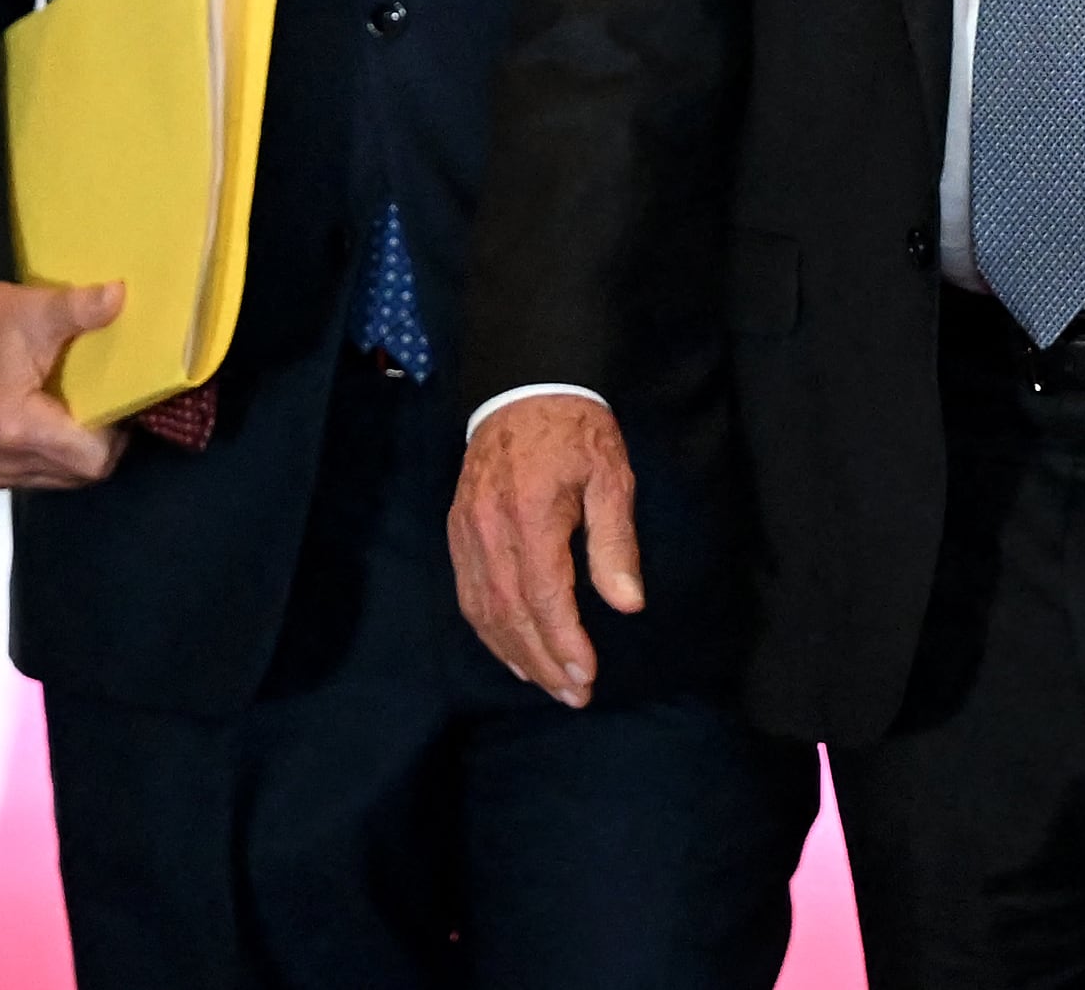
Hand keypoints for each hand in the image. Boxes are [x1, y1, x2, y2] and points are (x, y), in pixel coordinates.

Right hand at [0, 276, 129, 491]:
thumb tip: (120, 294)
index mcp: (15, 427)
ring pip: (67, 477)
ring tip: (88, 408)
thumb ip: (81, 307)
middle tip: (110, 401)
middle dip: (104, 440)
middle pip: (83, 472)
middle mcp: (3, 460)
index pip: (92, 459)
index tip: (122, 399)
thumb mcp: (37, 309)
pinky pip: (47, 474)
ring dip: (83, 448)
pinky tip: (64, 419)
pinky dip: (63, 452)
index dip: (117, 432)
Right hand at [450, 393, 647, 706]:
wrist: (522, 388)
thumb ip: (615, 541)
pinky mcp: (458, 533)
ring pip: (484, 611)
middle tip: (574, 695)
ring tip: (549, 684)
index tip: (586, 677)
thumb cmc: (576, 431)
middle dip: (543, 661)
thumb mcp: (611, 476)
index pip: (543, 597)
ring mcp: (467, 533)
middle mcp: (490, 531)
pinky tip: (512, 652)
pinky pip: (469, 595)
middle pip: (511, 614)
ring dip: (515, 655)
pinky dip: (489, 631)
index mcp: (531, 515)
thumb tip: (627, 604)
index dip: (563, 643)